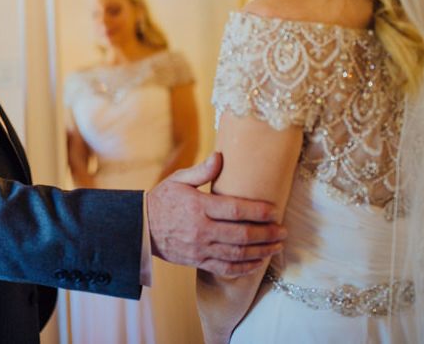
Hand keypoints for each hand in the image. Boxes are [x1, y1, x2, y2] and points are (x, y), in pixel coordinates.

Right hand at [147, 152, 285, 276]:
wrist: (140, 226)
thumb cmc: (162, 200)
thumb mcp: (178, 180)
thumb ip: (201, 171)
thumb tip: (220, 156)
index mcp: (198, 206)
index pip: (235, 209)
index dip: (258, 211)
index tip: (274, 211)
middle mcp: (201, 230)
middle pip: (241, 234)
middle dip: (267, 234)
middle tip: (283, 231)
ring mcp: (200, 248)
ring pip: (237, 254)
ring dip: (261, 251)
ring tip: (277, 246)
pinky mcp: (198, 261)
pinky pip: (225, 268)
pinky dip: (244, 267)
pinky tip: (258, 263)